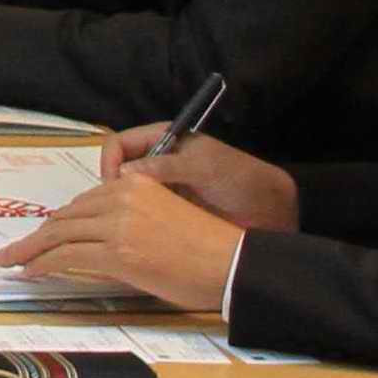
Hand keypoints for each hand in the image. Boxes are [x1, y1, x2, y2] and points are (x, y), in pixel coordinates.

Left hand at [0, 171, 249, 310]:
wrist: (232, 265)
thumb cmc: (206, 249)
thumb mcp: (163, 219)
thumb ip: (128, 221)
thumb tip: (95, 243)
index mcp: (135, 185)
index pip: (83, 203)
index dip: (58, 222)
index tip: (42, 234)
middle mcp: (123, 198)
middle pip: (66, 217)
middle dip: (37, 236)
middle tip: (15, 250)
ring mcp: (118, 225)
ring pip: (59, 235)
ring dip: (31, 250)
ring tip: (12, 261)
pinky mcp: (117, 253)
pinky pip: (67, 257)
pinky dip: (42, 264)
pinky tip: (30, 272)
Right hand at [92, 126, 299, 230]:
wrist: (270, 210)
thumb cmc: (238, 178)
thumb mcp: (203, 166)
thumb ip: (165, 165)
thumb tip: (123, 175)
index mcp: (163, 140)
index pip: (119, 145)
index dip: (109, 163)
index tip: (111, 188)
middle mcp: (156, 162)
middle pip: (116, 170)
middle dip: (107, 189)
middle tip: (107, 215)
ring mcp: (161, 189)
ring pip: (125, 195)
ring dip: (117, 209)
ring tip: (116, 229)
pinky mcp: (167, 213)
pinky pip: (140, 215)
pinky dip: (132, 224)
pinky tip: (133, 237)